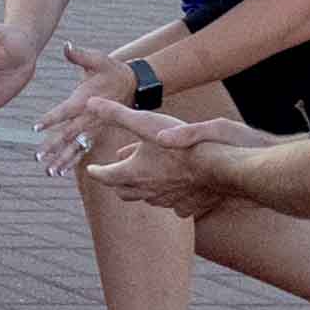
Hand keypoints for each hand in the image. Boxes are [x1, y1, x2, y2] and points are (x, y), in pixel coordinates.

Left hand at [53, 92, 240, 212]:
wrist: (219, 168)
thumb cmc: (182, 145)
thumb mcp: (146, 123)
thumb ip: (117, 114)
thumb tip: (90, 103)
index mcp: (132, 173)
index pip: (105, 176)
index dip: (96, 172)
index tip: (91, 170)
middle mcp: (146, 191)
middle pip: (123, 192)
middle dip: (116, 183)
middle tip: (115, 175)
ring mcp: (167, 201)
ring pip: (148, 199)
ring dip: (142, 189)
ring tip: (145, 178)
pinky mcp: (186, 206)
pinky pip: (173, 205)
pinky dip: (169, 197)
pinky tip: (174, 190)